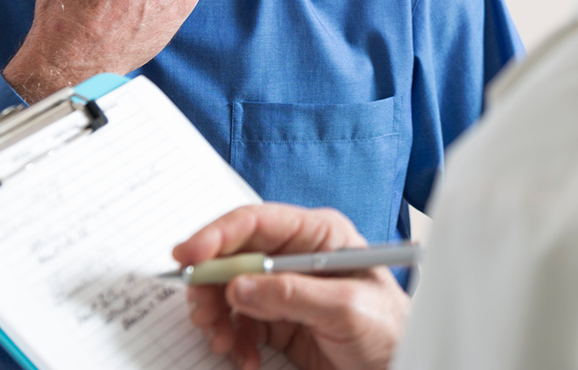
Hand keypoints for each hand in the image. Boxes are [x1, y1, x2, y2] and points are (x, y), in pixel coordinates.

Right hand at [175, 204, 408, 369]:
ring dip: (217, 319)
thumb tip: (238, 287)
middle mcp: (295, 256)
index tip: (188, 257)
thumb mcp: (346, 308)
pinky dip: (232, 341)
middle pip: (232, 257)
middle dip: (210, 285)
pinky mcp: (278, 320)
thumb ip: (291, 294)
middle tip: (202, 314)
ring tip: (225, 344)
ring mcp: (284, 289)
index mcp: (317, 234)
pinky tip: (245, 357)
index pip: (256, 222)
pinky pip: (237, 324)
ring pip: (228, 293)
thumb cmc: (389, 330)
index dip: (217, 235)